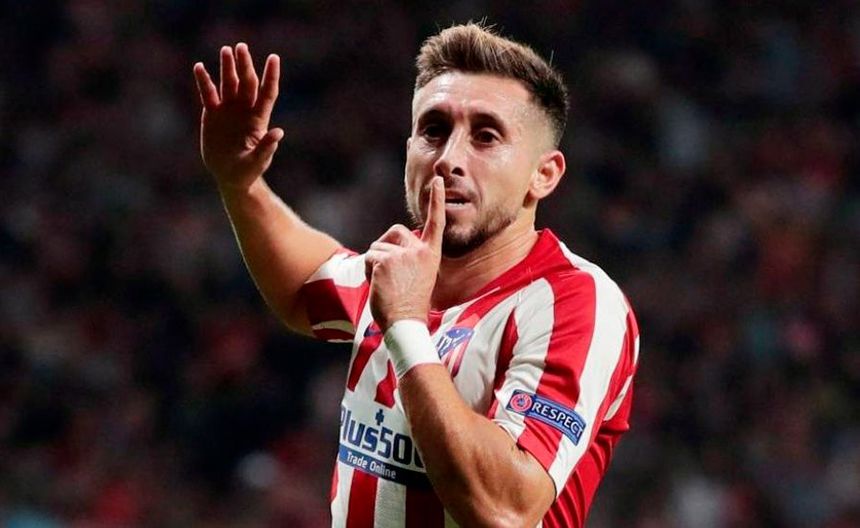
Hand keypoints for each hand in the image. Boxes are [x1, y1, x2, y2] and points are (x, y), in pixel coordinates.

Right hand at [193, 43, 282, 190]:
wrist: (230, 176)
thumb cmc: (249, 171)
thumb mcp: (258, 161)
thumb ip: (266, 147)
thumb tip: (279, 132)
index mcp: (259, 119)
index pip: (267, 92)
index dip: (271, 75)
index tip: (274, 57)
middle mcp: (245, 110)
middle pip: (246, 83)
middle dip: (244, 65)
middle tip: (241, 47)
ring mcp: (228, 110)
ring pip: (228, 83)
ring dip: (227, 67)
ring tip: (226, 50)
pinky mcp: (212, 114)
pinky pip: (208, 93)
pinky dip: (204, 81)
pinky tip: (199, 67)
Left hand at [366, 177, 445, 329]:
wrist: (406, 322)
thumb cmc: (410, 305)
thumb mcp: (418, 276)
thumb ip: (410, 259)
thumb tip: (392, 248)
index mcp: (431, 254)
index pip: (435, 223)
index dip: (436, 201)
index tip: (438, 182)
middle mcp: (419, 250)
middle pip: (394, 231)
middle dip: (385, 245)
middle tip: (389, 272)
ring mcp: (402, 254)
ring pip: (377, 247)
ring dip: (375, 265)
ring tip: (387, 285)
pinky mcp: (385, 259)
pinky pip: (369, 257)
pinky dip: (368, 271)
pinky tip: (379, 286)